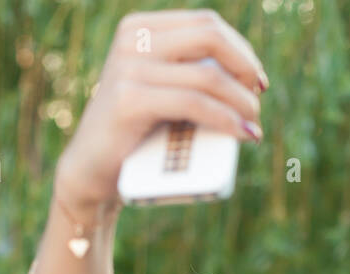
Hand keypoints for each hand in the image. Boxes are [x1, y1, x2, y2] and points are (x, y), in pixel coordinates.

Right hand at [54, 8, 268, 210]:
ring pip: (207, 76)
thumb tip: (250, 79)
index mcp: (140, 28)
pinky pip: (193, 104)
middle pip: (210, 37)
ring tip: (253, 125)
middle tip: (257, 98)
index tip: (256, 81)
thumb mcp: (162, 91)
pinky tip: (242, 133)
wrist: (92, 172)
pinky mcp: (128, 100)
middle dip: (245, 67)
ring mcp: (128, 68)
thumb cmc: (136, 136)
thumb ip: (189, 73)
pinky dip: (225, 119)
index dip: (241, 50)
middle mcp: (132, 40)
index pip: (207, 24)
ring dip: (241, 101)